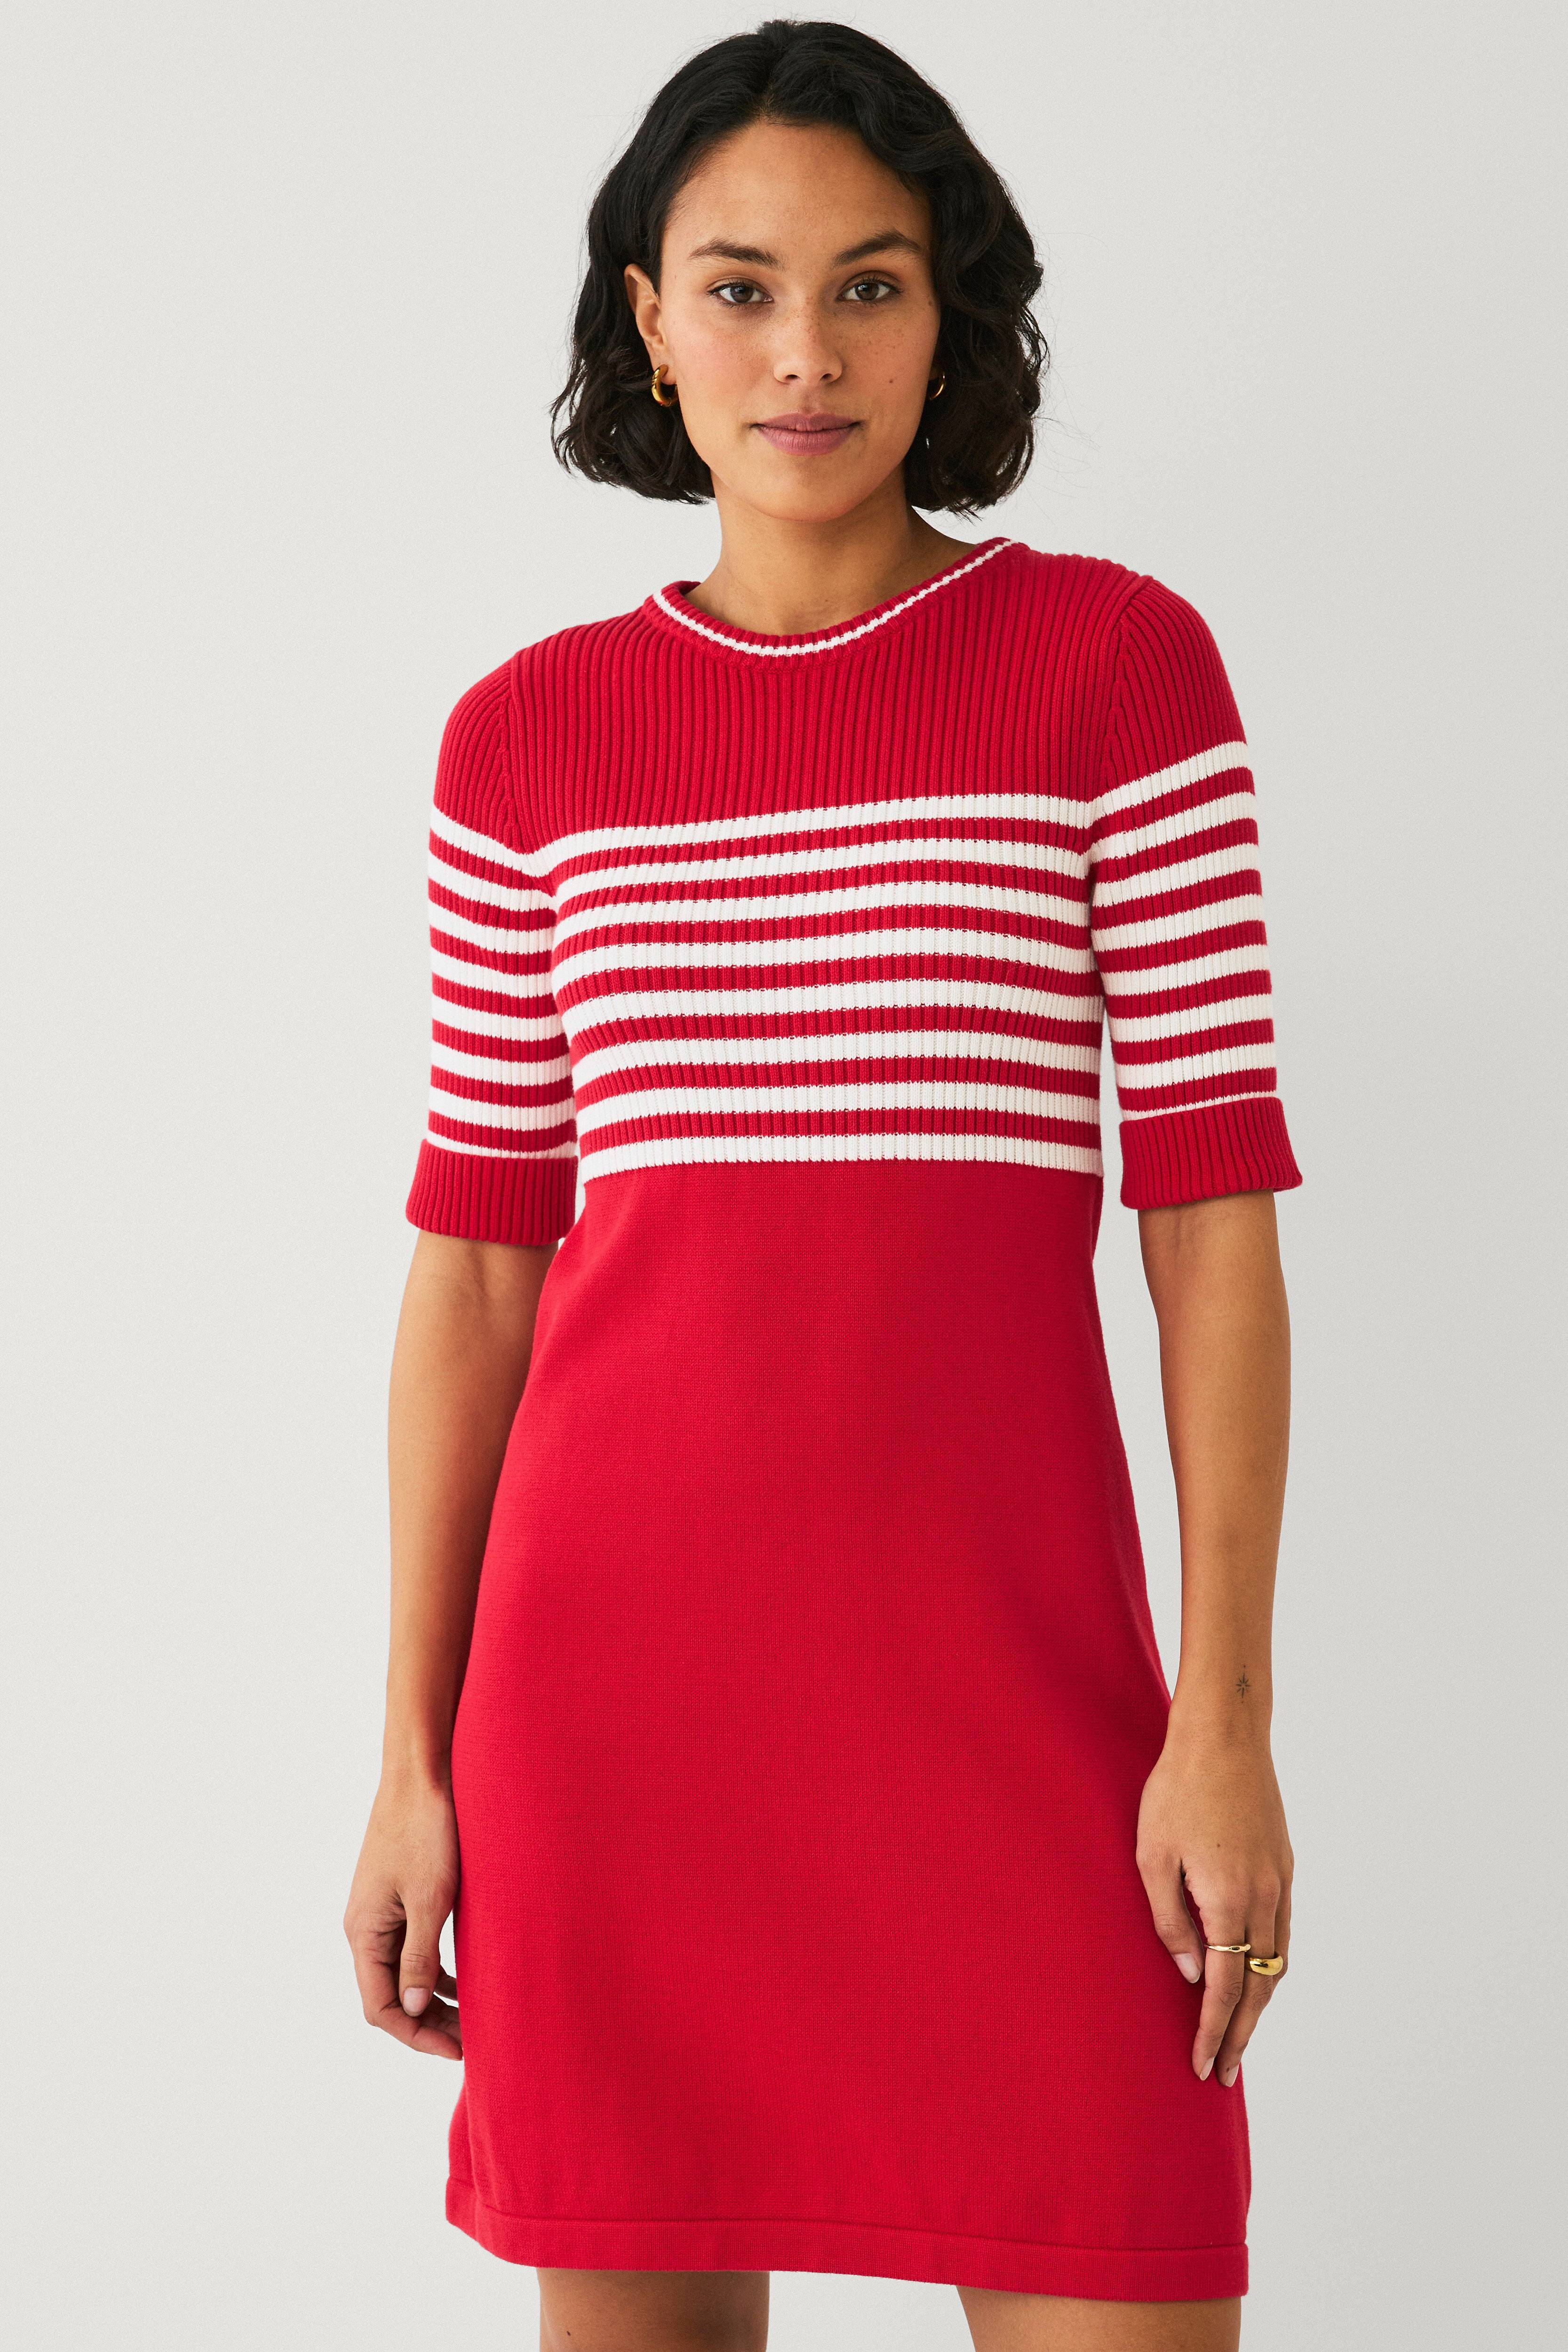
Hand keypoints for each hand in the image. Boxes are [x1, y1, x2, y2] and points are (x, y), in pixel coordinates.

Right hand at [344, 1771, 461, 2057]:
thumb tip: (409, 2010)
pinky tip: (466, 1979)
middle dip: (427, 2023)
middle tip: (472, 2041)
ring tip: (472, 2018)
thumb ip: (418, 1957)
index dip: (416, 2034)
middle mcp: (365, 1926)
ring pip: (402, 1973)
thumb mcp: (429, 1899)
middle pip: (389, 1996)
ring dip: (433, 1999)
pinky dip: (435, 1969)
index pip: (379, 2007)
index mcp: (364, 1931)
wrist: (422, 1772)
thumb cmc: (427, 1830)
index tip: (457, 2049)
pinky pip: (411, 1947)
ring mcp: (381, 1910)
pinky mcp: (399, 1894)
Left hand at [1136, 1725, 1292, 2085]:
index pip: (1224, 1987)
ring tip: (1238, 2036)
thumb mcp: (1152, 1855)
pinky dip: (1270, 1966)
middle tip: (1224, 2073)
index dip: (1212, 2031)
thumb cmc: (1177, 1790)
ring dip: (1259, 2006)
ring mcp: (1280, 1882)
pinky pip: (1282, 1932)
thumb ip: (1170, 1920)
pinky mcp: (1284, 1866)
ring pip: (1277, 1962)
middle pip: (1259, 1986)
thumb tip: (1189, 1974)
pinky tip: (1255, 1975)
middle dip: (1241, 2034)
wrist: (1224, 1737)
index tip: (1204, 2067)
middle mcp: (1264, 1898)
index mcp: (1228, 1900)